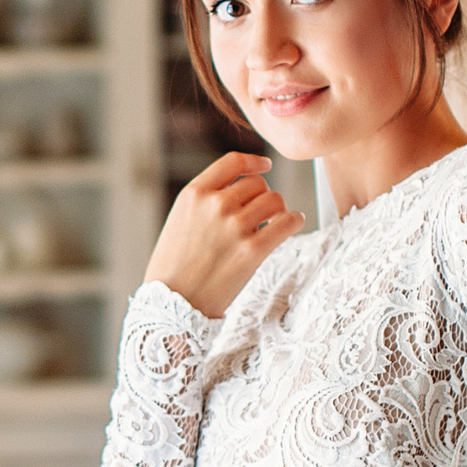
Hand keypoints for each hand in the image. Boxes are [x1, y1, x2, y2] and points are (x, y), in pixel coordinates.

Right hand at [145, 153, 303, 318]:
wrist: (172, 304)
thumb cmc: (174, 268)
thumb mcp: (179, 221)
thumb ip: (205, 202)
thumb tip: (240, 191)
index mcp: (194, 194)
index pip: (232, 162)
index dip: (254, 162)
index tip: (265, 166)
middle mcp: (215, 204)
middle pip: (258, 183)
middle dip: (263, 196)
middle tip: (263, 213)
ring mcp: (235, 226)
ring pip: (275, 200)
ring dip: (279, 210)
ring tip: (275, 222)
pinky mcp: (253, 250)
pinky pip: (288, 222)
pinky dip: (294, 221)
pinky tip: (292, 225)